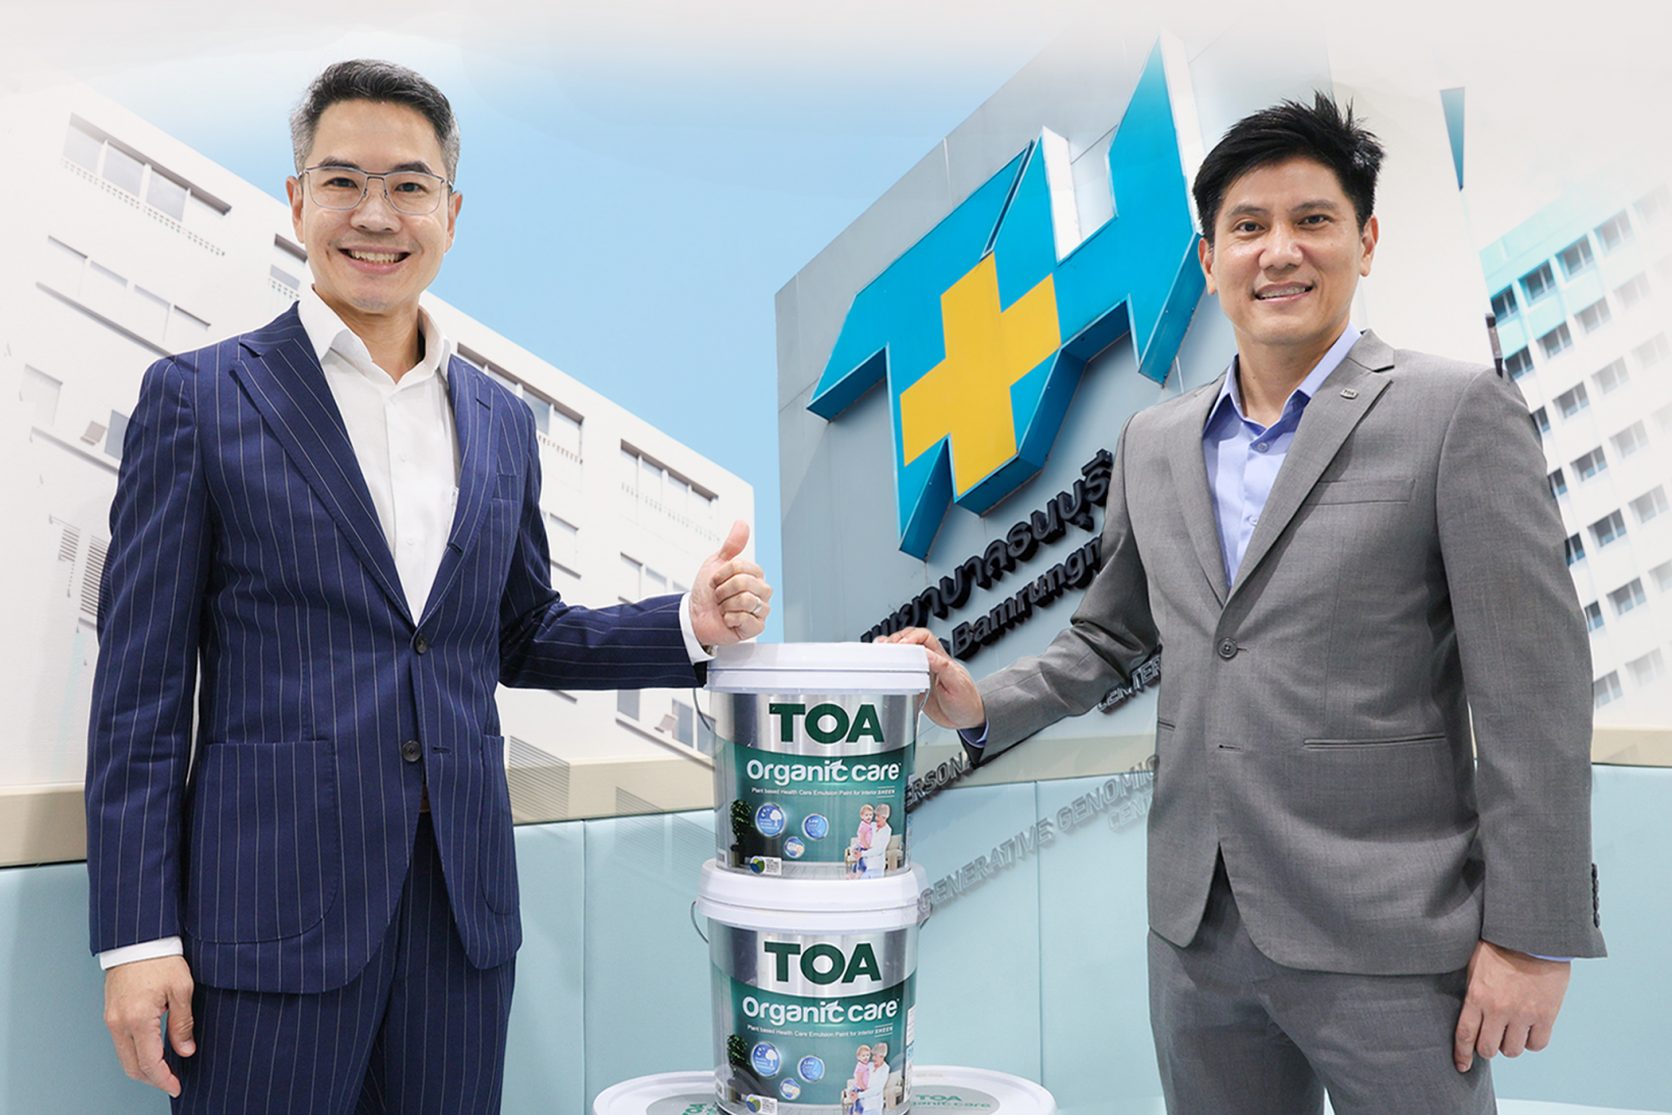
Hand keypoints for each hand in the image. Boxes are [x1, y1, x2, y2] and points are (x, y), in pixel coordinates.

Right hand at [103, 955, 194, 1096]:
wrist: (138, 940)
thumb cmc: (161, 960)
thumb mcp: (182, 989)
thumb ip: (183, 1024)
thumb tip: (185, 1051)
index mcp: (138, 1019)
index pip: (149, 1062)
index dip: (164, 1079)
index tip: (176, 1087)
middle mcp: (119, 1023)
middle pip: (132, 1066)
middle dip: (152, 1079)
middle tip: (172, 1082)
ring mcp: (111, 1020)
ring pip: (124, 1057)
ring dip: (143, 1068)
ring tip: (165, 1070)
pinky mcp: (110, 1014)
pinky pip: (120, 1044)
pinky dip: (135, 1054)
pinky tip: (151, 1052)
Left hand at [690, 520, 771, 645]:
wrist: (695, 616)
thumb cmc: (706, 592)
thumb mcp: (716, 563)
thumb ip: (732, 545)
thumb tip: (742, 523)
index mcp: (755, 575)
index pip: (741, 567)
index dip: (722, 574)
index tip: (716, 580)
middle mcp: (761, 591)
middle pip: (744, 582)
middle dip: (723, 590)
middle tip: (719, 596)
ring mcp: (761, 610)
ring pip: (746, 600)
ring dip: (726, 605)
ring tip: (723, 608)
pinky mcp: (757, 627)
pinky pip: (745, 618)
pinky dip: (730, 619)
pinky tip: (728, 620)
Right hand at [877, 628, 985, 729]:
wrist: (967, 718)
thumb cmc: (967, 701)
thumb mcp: (957, 684)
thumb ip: (943, 667)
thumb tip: (927, 654)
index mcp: (941, 658)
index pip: (924, 636)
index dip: (911, 637)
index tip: (900, 646)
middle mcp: (930, 663)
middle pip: (910, 640)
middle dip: (896, 640)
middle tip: (885, 648)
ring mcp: (922, 673)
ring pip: (904, 654)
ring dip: (891, 650)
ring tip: (881, 653)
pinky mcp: (915, 685)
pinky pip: (901, 672)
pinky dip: (891, 668)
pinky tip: (885, 669)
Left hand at [1453, 939, 1569, 1071]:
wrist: (1534, 935)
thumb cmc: (1500, 944)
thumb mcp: (1474, 963)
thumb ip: (1470, 988)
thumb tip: (1462, 1006)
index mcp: (1477, 996)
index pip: (1465, 1035)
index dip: (1462, 1054)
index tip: (1462, 1065)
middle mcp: (1499, 1009)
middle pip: (1488, 1048)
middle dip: (1487, 1047)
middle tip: (1490, 1039)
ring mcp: (1524, 1014)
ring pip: (1513, 1050)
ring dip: (1510, 1044)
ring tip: (1510, 1031)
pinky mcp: (1546, 1014)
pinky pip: (1538, 1044)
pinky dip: (1532, 1041)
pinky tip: (1529, 1030)